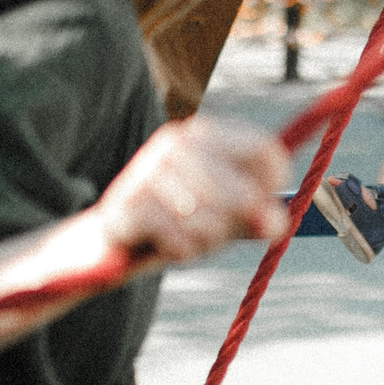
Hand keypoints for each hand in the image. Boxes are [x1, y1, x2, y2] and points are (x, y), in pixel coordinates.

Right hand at [76, 115, 287, 265]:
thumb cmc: (175, 223)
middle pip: (244, 193)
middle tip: (211, 233)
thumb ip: (255, 218)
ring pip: (210, 218)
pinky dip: (180, 250)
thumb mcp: (223, 218)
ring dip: (204, 241)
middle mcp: (177, 141)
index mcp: (204, 134)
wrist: (107, 243)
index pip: (264, 150)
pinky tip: (165, 245)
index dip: (273, 186)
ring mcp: (150, 168)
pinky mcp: (128, 202)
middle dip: (234, 225)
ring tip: (184, 238)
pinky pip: (178, 235)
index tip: (259, 208)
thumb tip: (275, 223)